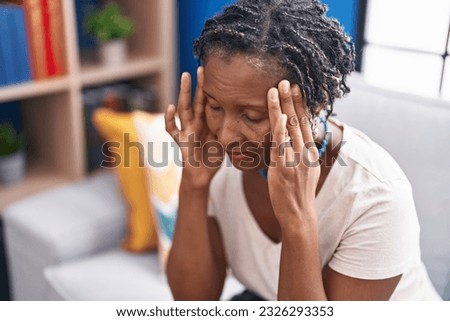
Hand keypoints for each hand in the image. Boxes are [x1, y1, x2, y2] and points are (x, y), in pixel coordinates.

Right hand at [165, 67, 223, 188]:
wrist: (202, 176)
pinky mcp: (181, 141)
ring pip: (184, 108)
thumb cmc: (212, 157)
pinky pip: (173, 129)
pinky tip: (170, 108)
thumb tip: (249, 118)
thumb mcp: (225, 140)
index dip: (210, 88)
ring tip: (185, 77)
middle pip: (196, 100)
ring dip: (184, 92)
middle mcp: (196, 123)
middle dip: (197, 84)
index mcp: (207, 122)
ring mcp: (187, 130)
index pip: (208, 101)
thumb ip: (230, 128)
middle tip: (200, 67)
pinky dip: (169, 119)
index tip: (216, 74)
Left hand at [266, 80, 320, 227]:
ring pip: (289, 128)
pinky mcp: (285, 168)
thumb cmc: (298, 192)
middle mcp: (305, 152)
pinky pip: (282, 145)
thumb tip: (294, 137)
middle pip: (298, 120)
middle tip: (285, 80)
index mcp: (310, 151)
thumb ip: (300, 151)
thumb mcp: (305, 169)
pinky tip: (279, 115)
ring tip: (275, 89)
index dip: (300, 104)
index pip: (305, 123)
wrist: (298, 214)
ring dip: (283, 107)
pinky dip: (281, 129)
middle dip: (291, 99)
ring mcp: (296, 160)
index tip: (295, 88)